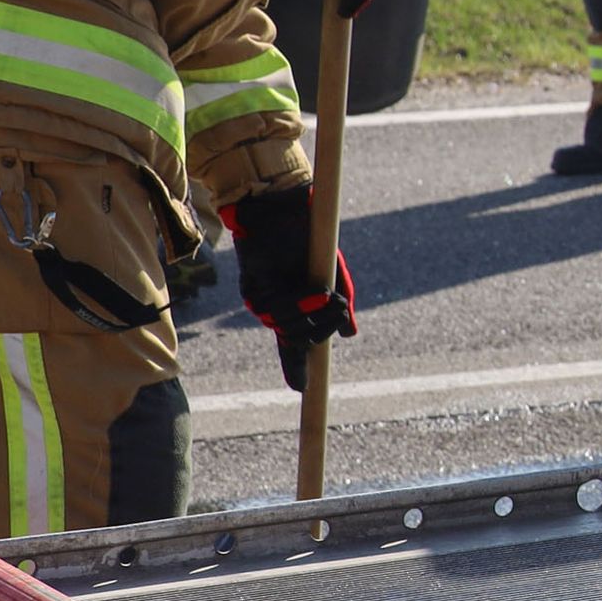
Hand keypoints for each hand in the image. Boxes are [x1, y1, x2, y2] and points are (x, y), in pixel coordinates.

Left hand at [221, 187, 355, 391]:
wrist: (287, 211)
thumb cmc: (310, 240)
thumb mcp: (333, 277)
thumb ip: (339, 306)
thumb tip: (348, 335)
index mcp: (294, 308)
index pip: (294, 344)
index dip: (297, 367)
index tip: (302, 388)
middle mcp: (275, 308)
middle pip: (299, 340)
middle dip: (322, 330)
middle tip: (342, 310)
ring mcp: (262, 301)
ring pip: (287, 329)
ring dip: (312, 317)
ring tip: (331, 297)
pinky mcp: (253, 289)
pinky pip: (277, 312)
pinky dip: (299, 305)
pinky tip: (316, 292)